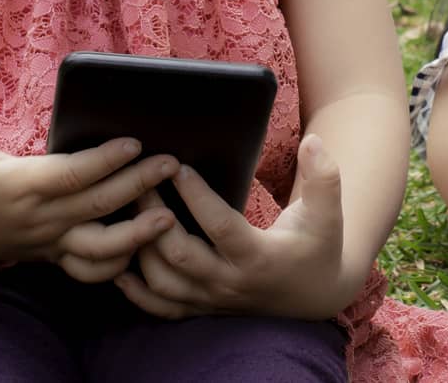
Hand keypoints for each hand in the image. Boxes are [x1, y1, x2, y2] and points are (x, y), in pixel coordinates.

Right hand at [0, 114, 178, 281]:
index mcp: (23, 186)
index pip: (71, 174)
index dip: (104, 160)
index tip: (135, 142)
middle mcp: (41, 219)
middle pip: (98, 205)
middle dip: (138, 185)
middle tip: (172, 164)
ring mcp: (50, 242)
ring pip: (100, 249)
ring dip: (138, 235)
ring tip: (171, 215)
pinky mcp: (55, 255)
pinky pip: (91, 270)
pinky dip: (120, 264)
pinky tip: (148, 246)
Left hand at [114, 134, 351, 319]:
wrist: (315, 293)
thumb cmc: (319, 245)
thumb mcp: (329, 212)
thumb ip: (325, 176)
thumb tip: (314, 141)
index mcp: (260, 258)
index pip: (221, 228)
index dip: (197, 198)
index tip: (179, 167)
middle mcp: (231, 284)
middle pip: (179, 256)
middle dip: (153, 216)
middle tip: (141, 179)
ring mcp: (213, 299)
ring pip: (162, 282)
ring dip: (138, 247)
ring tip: (128, 207)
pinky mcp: (202, 307)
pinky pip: (161, 307)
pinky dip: (136, 290)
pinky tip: (118, 264)